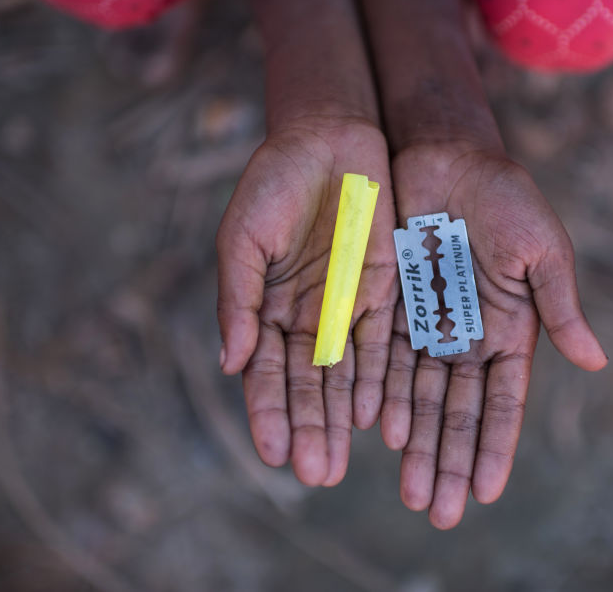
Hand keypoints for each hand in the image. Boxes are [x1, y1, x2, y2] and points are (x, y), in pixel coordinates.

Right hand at [216, 119, 396, 485]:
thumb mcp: (244, 236)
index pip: (264, 372)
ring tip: (338, 465)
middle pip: (306, 384)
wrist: (329, 138)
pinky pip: (381, 344)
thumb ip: (238, 298)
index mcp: (265, 306)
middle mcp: (306, 316)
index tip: (274, 453)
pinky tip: (370, 418)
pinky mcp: (384, 290)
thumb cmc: (274, 182)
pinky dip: (375, 381)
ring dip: (339, 419)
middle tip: (316, 475)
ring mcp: (345, 306)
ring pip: (344, 375)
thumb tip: (228, 362)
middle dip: (309, 428)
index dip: (267, 412)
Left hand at [381, 141, 606, 527]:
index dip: (495, 447)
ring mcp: (428, 326)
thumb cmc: (504, 196)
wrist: (444, 154)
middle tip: (439, 513)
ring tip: (411, 492)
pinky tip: (379, 433)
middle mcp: (468, 338)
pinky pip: (386, 362)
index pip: (503, 402)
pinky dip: (384, 397)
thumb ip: (560, 306)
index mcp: (510, 330)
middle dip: (450, 463)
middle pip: (458, 413)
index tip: (485, 493)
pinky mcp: (391, 308)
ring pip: (420, 398)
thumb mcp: (541, 248)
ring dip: (417, 446)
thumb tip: (597, 363)